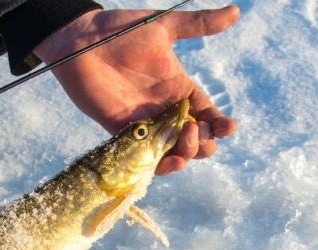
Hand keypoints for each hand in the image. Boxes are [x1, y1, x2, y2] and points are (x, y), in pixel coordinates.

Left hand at [34, 5, 239, 175]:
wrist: (81, 40)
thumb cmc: (121, 30)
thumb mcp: (164, 26)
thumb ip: (199, 24)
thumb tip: (236, 12)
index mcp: (179, 88)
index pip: (208, 114)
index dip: (220, 125)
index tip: (226, 127)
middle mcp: (165, 110)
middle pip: (195, 139)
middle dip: (203, 143)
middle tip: (193, 130)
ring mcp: (146, 124)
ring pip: (174, 152)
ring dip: (186, 156)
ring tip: (182, 146)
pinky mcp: (123, 134)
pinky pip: (145, 159)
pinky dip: (159, 165)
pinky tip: (167, 161)